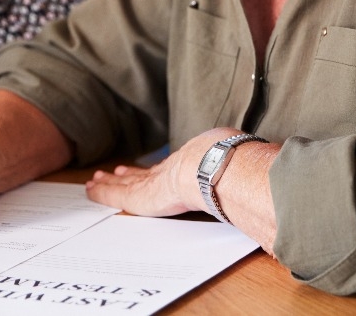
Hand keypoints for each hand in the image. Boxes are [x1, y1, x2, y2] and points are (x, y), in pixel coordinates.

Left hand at [84, 131, 231, 216]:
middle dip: (127, 175)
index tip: (137, 167)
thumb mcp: (234, 160)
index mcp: (189, 166)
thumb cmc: (230, 163)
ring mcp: (156, 182)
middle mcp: (171, 172)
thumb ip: (242, 168)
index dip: (151, 170)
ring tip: (97, 180)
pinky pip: (118, 194)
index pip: (166, 171)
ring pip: (127, 184)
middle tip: (110, 172)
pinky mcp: (144, 195)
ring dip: (111, 182)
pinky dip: (104, 192)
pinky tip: (91, 190)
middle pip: (143, 176)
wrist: (218, 166)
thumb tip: (264, 167)